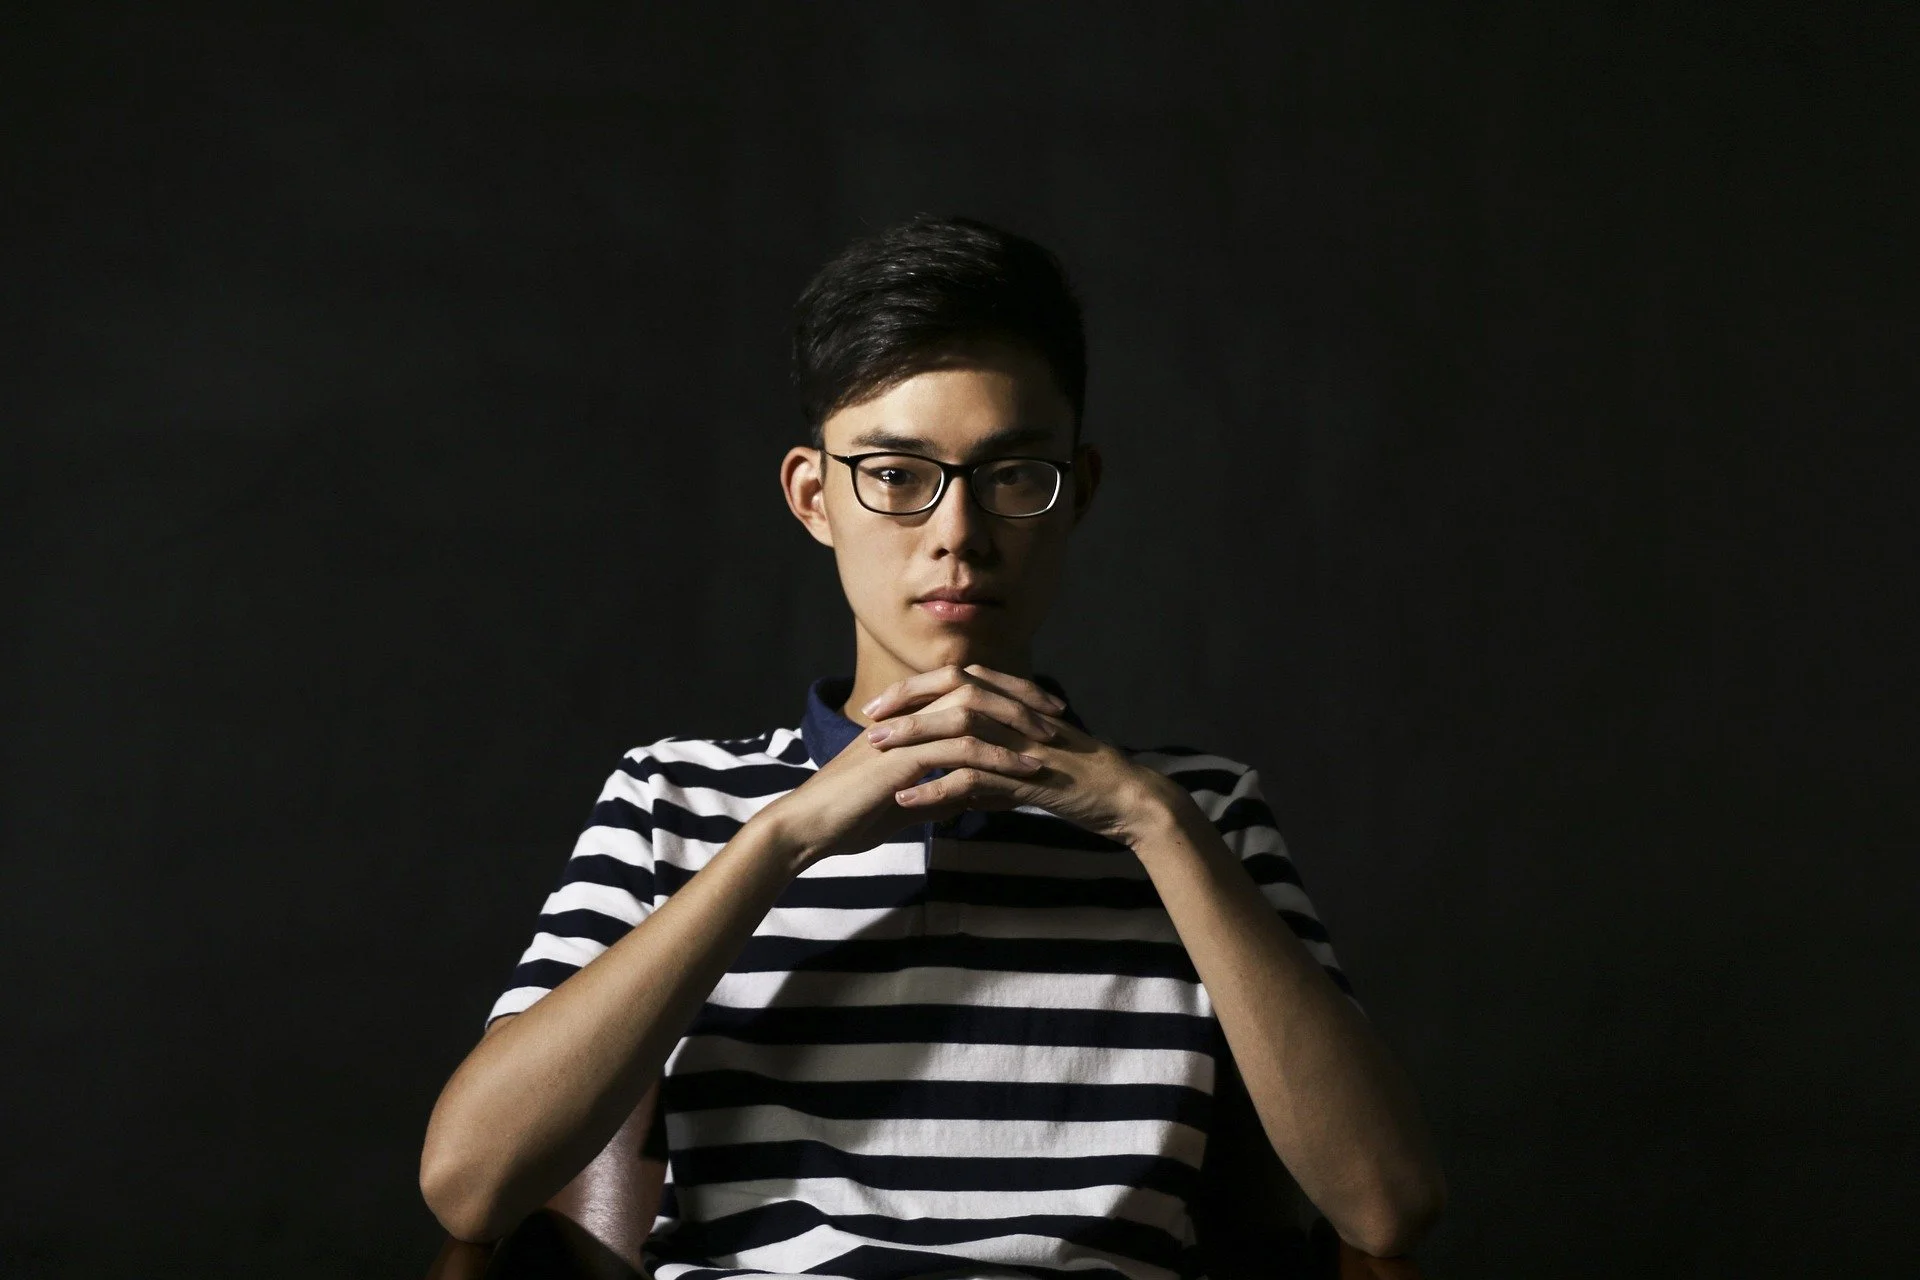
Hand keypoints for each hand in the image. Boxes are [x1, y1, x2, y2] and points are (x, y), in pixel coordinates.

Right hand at [761, 663, 1068, 870]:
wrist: (807, 829)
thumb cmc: (846, 817)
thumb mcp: (901, 802)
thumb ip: (932, 793)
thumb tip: (962, 800)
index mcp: (906, 718)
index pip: (963, 688)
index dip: (1004, 693)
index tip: (1041, 708)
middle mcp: (907, 716)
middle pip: (974, 686)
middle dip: (1020, 697)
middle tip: (1058, 714)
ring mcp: (904, 733)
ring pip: (972, 711)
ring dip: (1015, 725)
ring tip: (1051, 742)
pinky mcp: (903, 759)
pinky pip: (960, 750)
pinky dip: (997, 758)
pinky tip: (1025, 773)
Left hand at [857, 663, 1171, 847]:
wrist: (1127, 801)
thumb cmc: (1084, 787)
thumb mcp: (1032, 774)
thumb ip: (995, 776)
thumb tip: (960, 793)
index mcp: (1018, 708)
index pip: (959, 683)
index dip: (917, 689)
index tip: (881, 704)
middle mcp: (1018, 717)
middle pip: (952, 695)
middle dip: (906, 704)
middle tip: (869, 719)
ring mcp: (1024, 743)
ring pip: (958, 731)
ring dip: (913, 741)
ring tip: (875, 753)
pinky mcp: (1029, 776)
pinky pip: (973, 778)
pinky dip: (935, 790)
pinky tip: (907, 802)